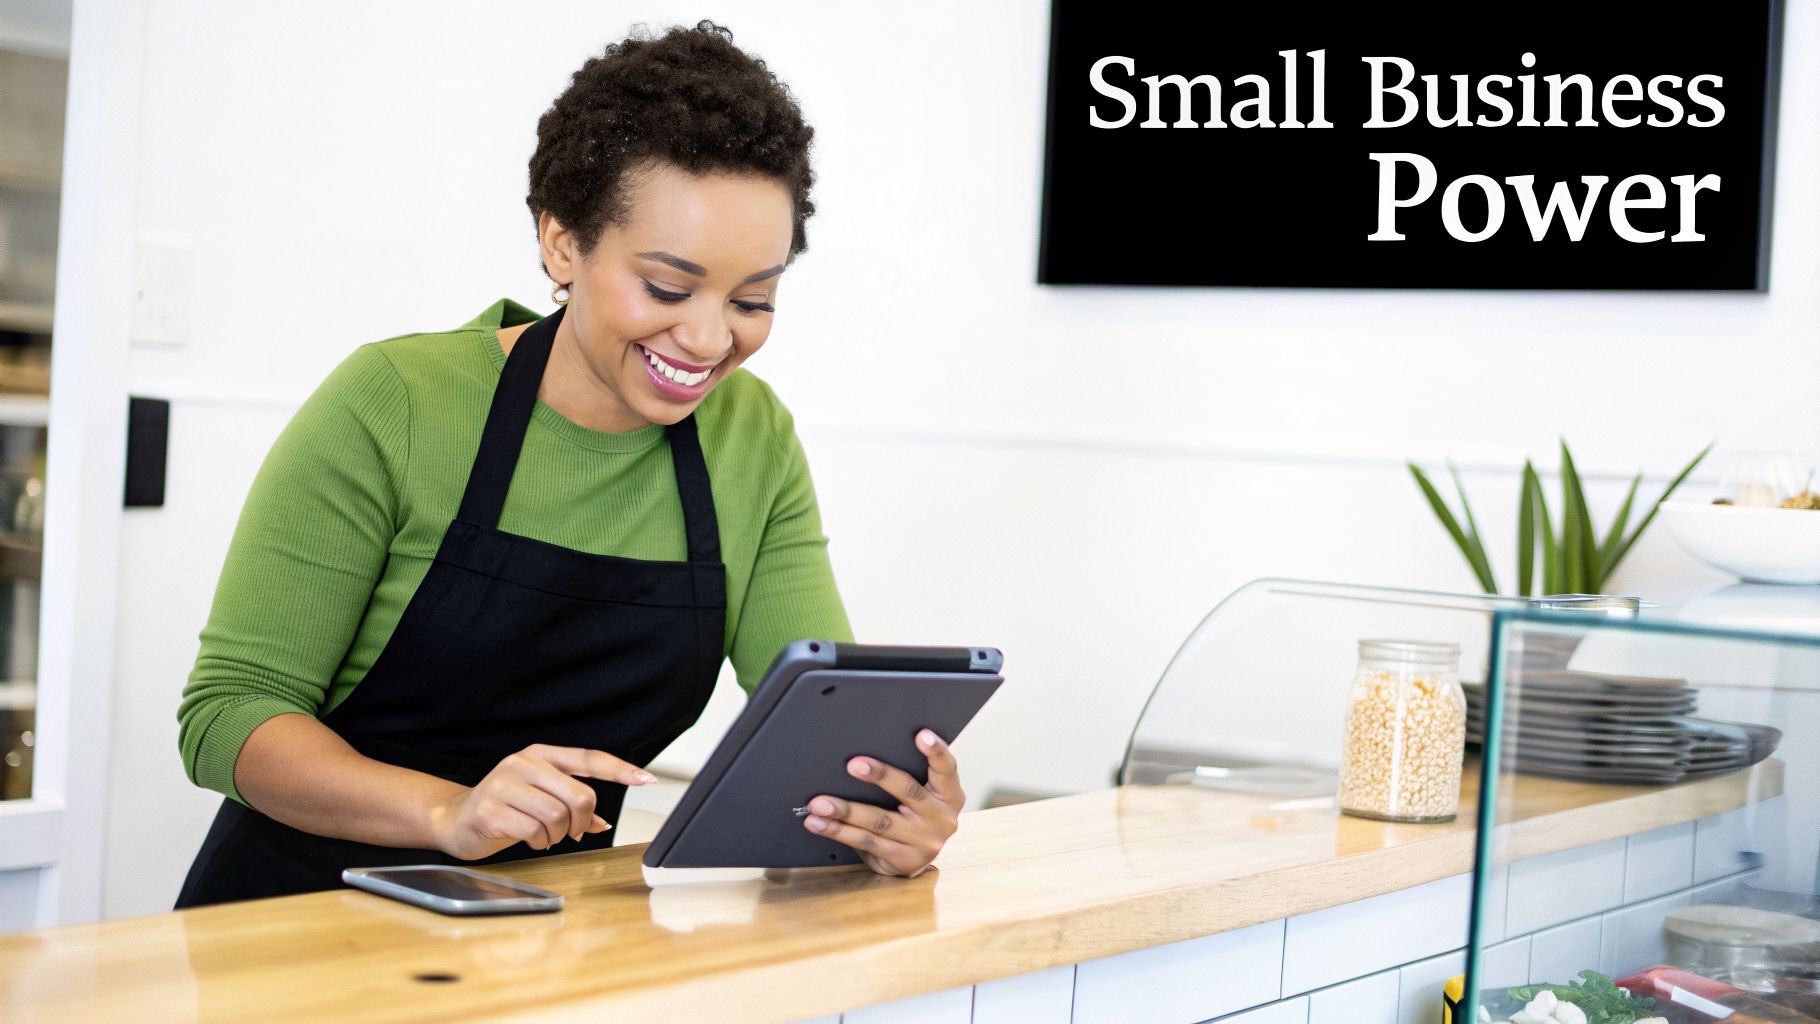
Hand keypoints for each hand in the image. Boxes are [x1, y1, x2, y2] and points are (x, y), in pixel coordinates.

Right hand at [430, 744, 656, 860]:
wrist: (454, 818)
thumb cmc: (504, 807)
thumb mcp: (540, 799)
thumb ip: (572, 804)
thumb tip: (602, 823)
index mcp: (540, 755)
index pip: (589, 758)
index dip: (620, 770)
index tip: (646, 779)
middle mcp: (523, 763)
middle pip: (580, 796)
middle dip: (581, 822)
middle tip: (572, 832)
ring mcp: (505, 784)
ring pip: (558, 816)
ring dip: (558, 835)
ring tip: (545, 835)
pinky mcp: (491, 809)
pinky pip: (534, 831)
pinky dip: (539, 842)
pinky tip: (530, 839)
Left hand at [802, 729, 962, 877]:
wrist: (916, 859)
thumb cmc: (915, 814)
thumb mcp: (924, 794)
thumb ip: (910, 774)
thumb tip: (864, 753)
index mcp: (950, 796)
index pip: (947, 769)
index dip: (936, 751)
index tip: (921, 735)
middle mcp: (941, 819)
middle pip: (908, 791)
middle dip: (880, 775)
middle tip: (853, 764)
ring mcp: (923, 843)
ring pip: (880, 821)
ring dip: (846, 810)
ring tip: (820, 803)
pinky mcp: (902, 860)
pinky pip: (865, 842)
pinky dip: (838, 831)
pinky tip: (819, 823)